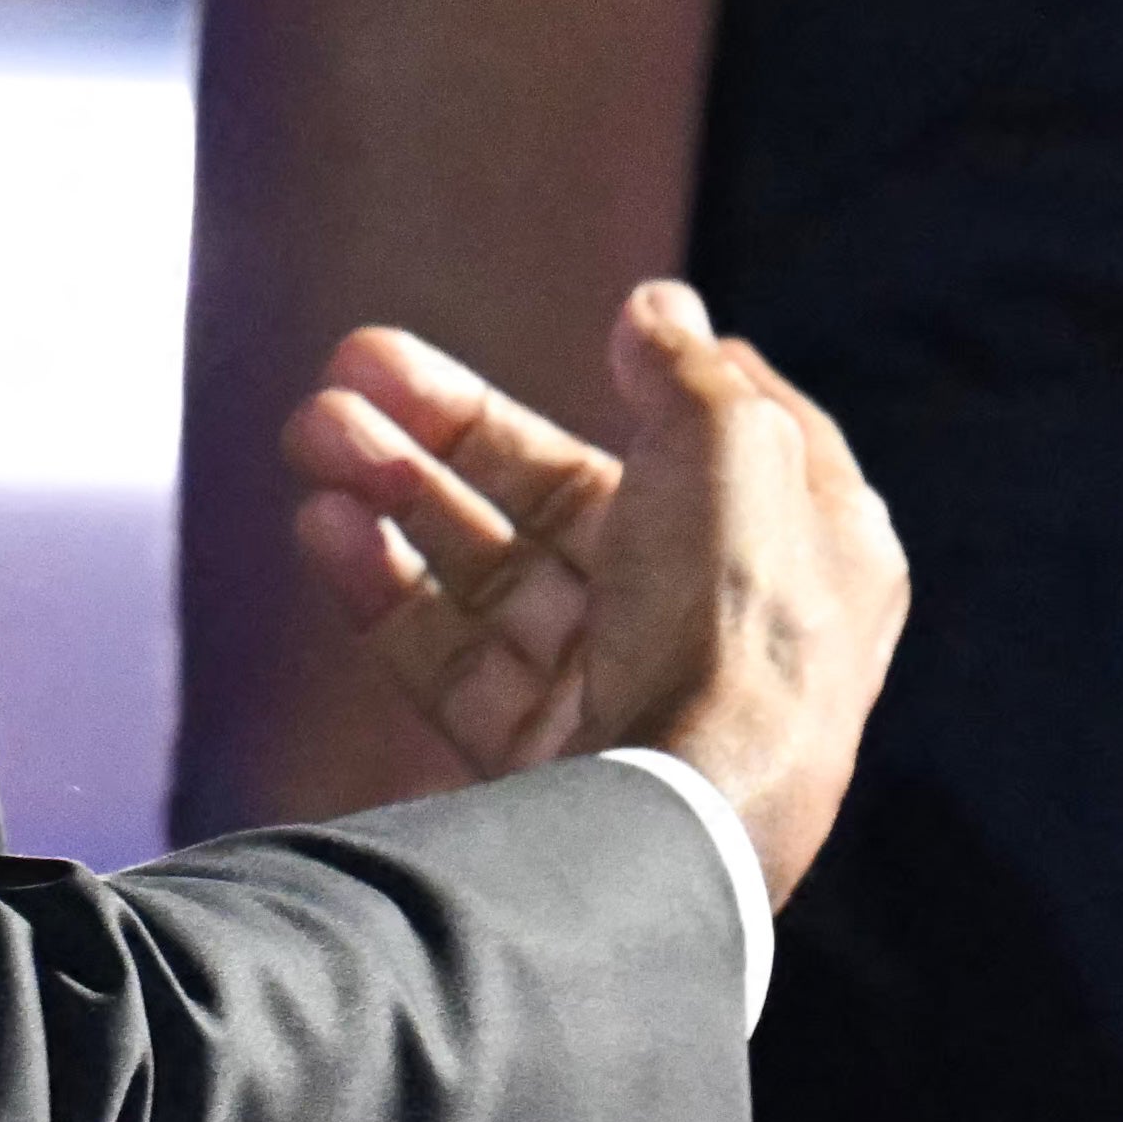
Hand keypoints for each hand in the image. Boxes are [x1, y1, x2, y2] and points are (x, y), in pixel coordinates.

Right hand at [278, 282, 904, 906]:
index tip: (607, 330)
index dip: (663, 383)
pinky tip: (325, 527)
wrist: (682, 815)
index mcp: (811, 547)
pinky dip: (388, 591)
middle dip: (456, 429)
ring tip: (312, 432)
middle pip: (573, 500)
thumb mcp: (734, 445)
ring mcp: (629, 690)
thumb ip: (686, 366)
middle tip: (352, 365)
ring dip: (401, 494)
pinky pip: (457, 661)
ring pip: (498, 575)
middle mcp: (724, 618)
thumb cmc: (736, 618)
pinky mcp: (547, 760)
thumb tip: (657, 307)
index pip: (731, 447)